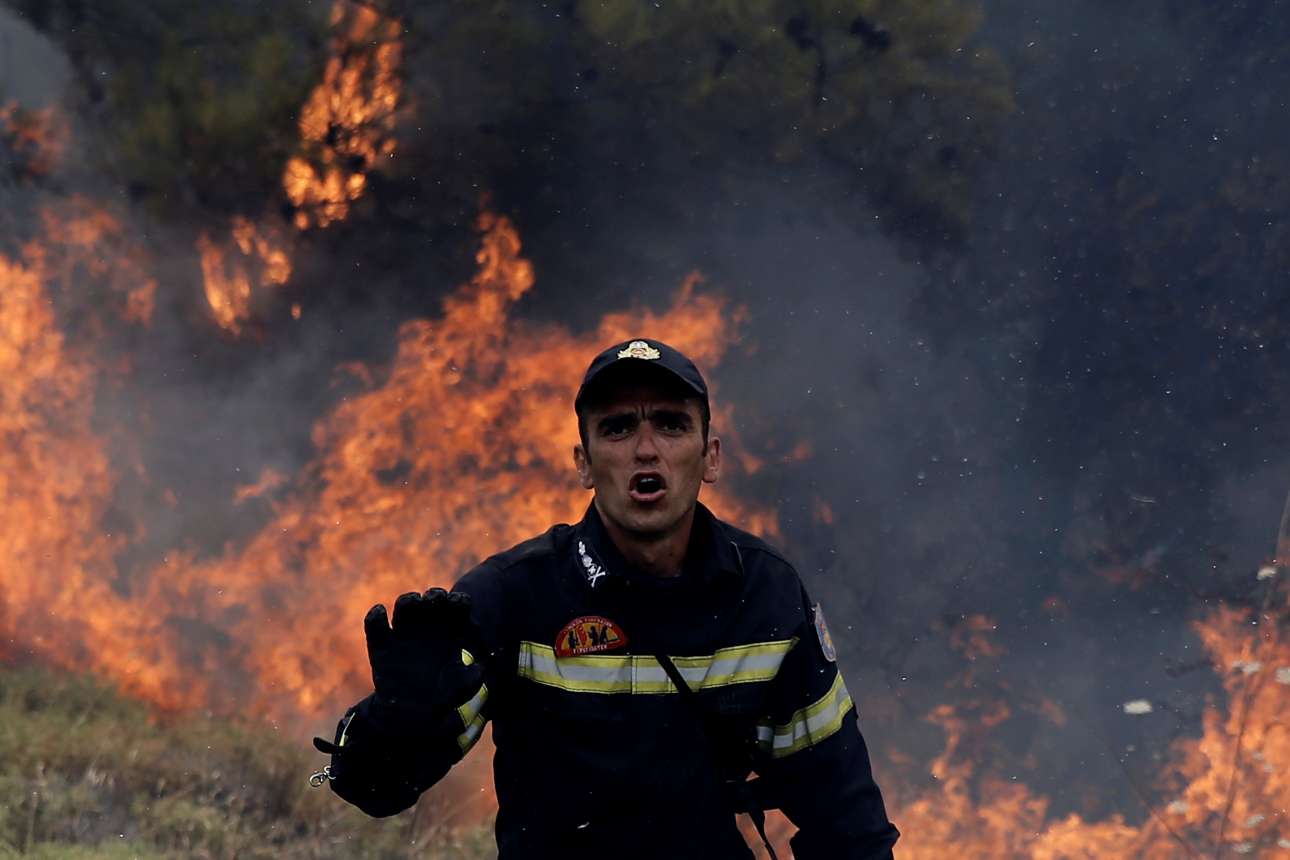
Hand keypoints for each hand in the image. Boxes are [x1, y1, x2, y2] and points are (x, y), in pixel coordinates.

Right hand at [364, 588, 483, 732]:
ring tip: (414, 602)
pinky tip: (380, 613)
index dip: (459, 601)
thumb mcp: (458, 696)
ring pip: (405, 605)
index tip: (459, 603)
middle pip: (432, 600)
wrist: (406, 721)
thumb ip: (470, 682)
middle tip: (436, 600)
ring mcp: (404, 636)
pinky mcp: (381, 647)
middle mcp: (428, 631)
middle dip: (434, 595)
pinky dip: (375, 616)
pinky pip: (375, 624)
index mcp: (450, 637)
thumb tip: (480, 669)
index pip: (458, 608)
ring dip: (409, 599)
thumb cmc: (437, 706)